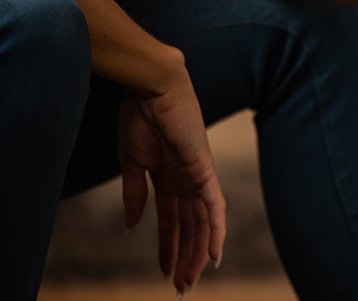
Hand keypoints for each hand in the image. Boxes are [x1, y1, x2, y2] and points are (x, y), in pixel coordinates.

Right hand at [118, 60, 225, 296]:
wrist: (152, 89)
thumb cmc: (140, 118)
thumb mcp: (132, 163)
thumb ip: (134, 194)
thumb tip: (129, 225)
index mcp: (169, 178)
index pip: (172, 221)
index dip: (168, 247)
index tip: (164, 272)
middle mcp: (187, 181)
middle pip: (190, 227)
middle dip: (185, 257)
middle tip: (181, 287)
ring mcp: (198, 176)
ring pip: (203, 224)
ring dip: (197, 253)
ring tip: (190, 280)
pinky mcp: (204, 170)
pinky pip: (214, 206)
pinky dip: (216, 230)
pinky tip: (214, 255)